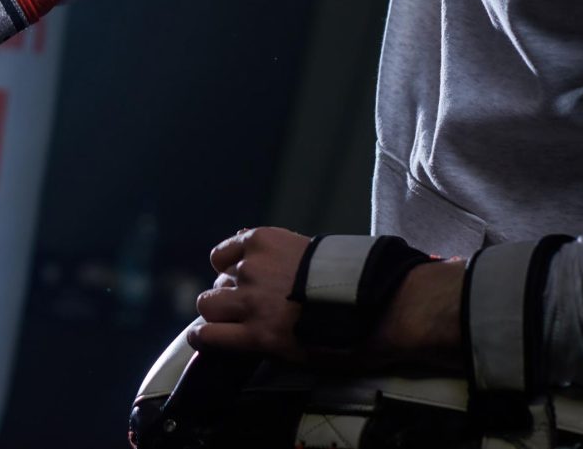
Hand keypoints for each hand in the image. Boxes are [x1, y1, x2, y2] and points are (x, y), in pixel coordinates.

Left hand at [190, 227, 466, 372]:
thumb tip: (262, 249)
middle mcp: (252, 267)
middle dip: (228, 295)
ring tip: (230, 328)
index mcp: (267, 241)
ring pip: (208, 305)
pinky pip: (209, 335)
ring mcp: (252, 300)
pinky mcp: (257, 334)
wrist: (379, 304)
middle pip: (218, 281)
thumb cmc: (358, 279)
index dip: (232, 272)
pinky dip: (203, 338)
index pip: (226, 254)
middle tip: (248, 312)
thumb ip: (285, 253)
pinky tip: (204, 340)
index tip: (242, 284)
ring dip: (218, 315)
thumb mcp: (316, 250)